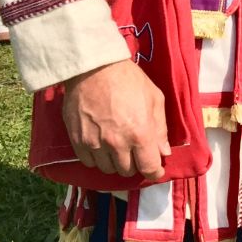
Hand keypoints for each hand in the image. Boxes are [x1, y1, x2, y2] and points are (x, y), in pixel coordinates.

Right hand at [62, 59, 169, 181]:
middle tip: (135, 152)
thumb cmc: (129, 80)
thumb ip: (160, 129)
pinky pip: (89, 162)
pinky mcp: (78, 141)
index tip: (155, 170)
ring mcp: (95, 144)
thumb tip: (164, 152)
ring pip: (107, 169)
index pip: (149, 168)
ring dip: (115, 162)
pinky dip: (97, 158)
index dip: (154, 172)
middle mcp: (117, 144)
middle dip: (135, 164)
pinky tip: (101, 145)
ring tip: (118, 148)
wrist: (94, 68)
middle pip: (127, 171)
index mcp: (140, 133)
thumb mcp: (154, 99)